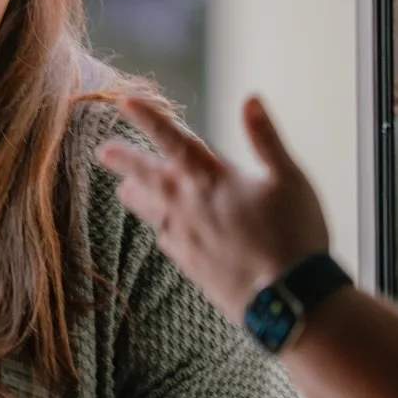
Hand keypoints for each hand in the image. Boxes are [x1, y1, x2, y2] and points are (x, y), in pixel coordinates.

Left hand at [98, 95, 329, 322]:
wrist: (287, 298)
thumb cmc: (295, 234)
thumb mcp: (289, 178)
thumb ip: (265, 137)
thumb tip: (251, 99)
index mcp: (212, 178)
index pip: (173, 140)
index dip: (148, 119)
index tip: (124, 103)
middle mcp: (190, 206)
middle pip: (148, 176)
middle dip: (125, 160)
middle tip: (102, 152)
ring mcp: (186, 237)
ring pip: (150, 210)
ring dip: (135, 196)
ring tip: (122, 189)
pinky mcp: (190, 265)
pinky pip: (165, 239)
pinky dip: (159, 228)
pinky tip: (160, 229)